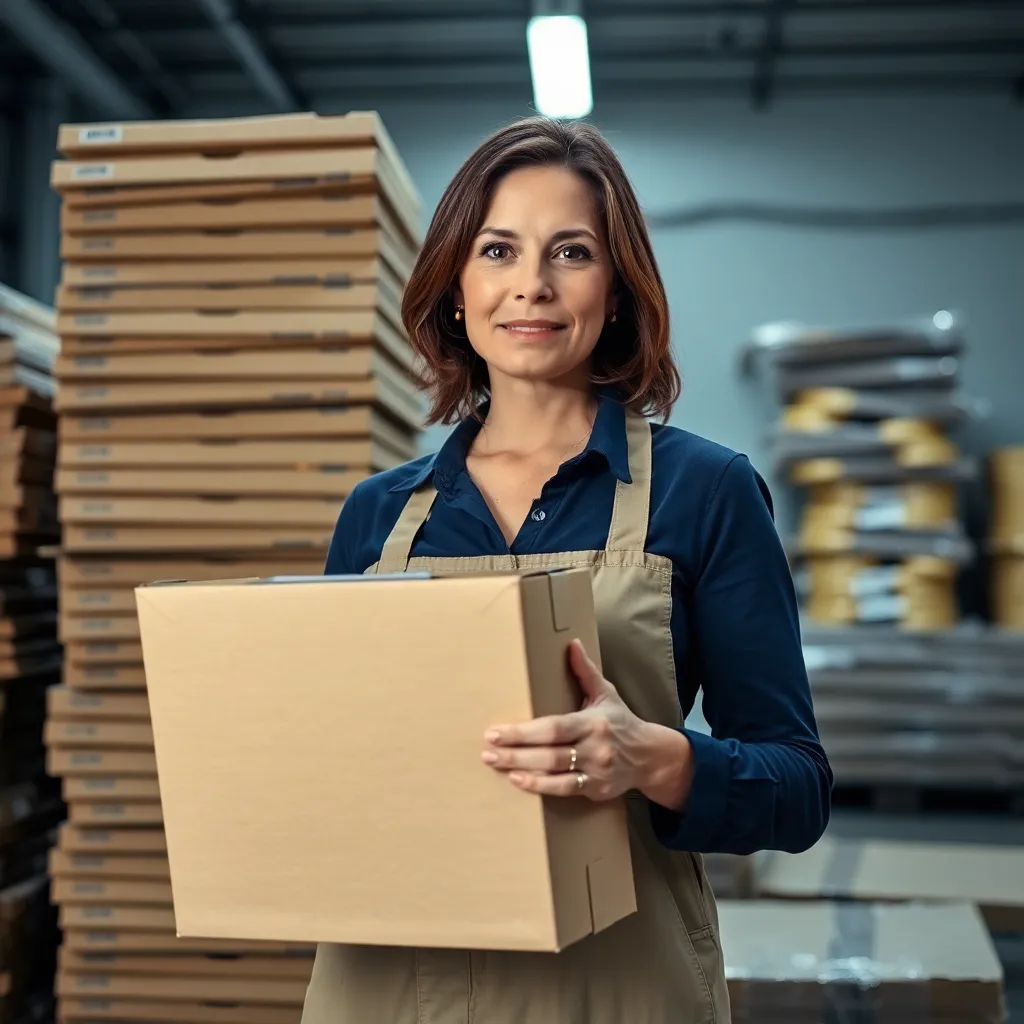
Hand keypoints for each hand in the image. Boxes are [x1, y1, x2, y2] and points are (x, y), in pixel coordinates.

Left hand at [481, 639, 694, 807]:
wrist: (650, 756)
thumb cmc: (620, 721)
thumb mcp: (606, 693)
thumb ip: (585, 671)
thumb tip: (571, 643)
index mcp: (593, 722)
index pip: (554, 727)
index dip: (524, 732)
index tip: (497, 731)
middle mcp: (595, 747)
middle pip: (550, 752)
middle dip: (515, 752)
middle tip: (487, 749)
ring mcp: (596, 771)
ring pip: (555, 773)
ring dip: (522, 770)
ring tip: (495, 763)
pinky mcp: (596, 789)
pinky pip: (565, 790)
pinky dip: (541, 787)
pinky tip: (518, 781)